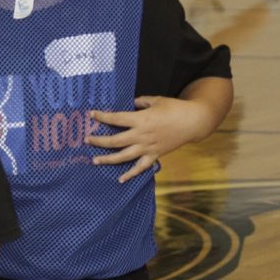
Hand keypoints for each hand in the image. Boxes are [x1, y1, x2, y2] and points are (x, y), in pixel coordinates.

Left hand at [86, 95, 200, 182]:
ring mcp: (148, 147)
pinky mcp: (155, 155)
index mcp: (141, 119)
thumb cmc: (175, 108)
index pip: (116, 118)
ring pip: (124, 156)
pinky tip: (120, 179)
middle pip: (115, 141)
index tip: (91, 115)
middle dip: (99, 141)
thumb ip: (141, 102)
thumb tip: (132, 104)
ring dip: (108, 159)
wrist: (193, 122)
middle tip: (87, 140)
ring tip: (95, 161)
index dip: (102, 117)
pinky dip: (130, 174)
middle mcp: (141, 135)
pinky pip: (141, 167)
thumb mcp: (156, 100)